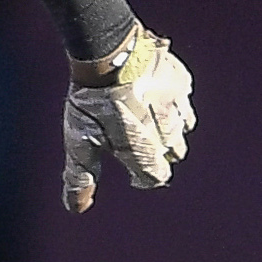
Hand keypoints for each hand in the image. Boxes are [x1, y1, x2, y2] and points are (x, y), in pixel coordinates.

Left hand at [62, 25, 193, 211]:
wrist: (110, 53)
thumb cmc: (92, 102)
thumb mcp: (79, 142)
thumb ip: (81, 177)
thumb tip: (77, 208)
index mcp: (146, 150)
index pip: (156, 176)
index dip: (144, 178)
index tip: (133, 175)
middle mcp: (169, 131)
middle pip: (173, 151)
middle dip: (158, 153)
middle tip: (138, 144)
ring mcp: (179, 104)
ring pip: (183, 126)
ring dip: (169, 128)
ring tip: (149, 122)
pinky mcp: (181, 80)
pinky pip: (185, 98)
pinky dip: (174, 102)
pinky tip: (158, 96)